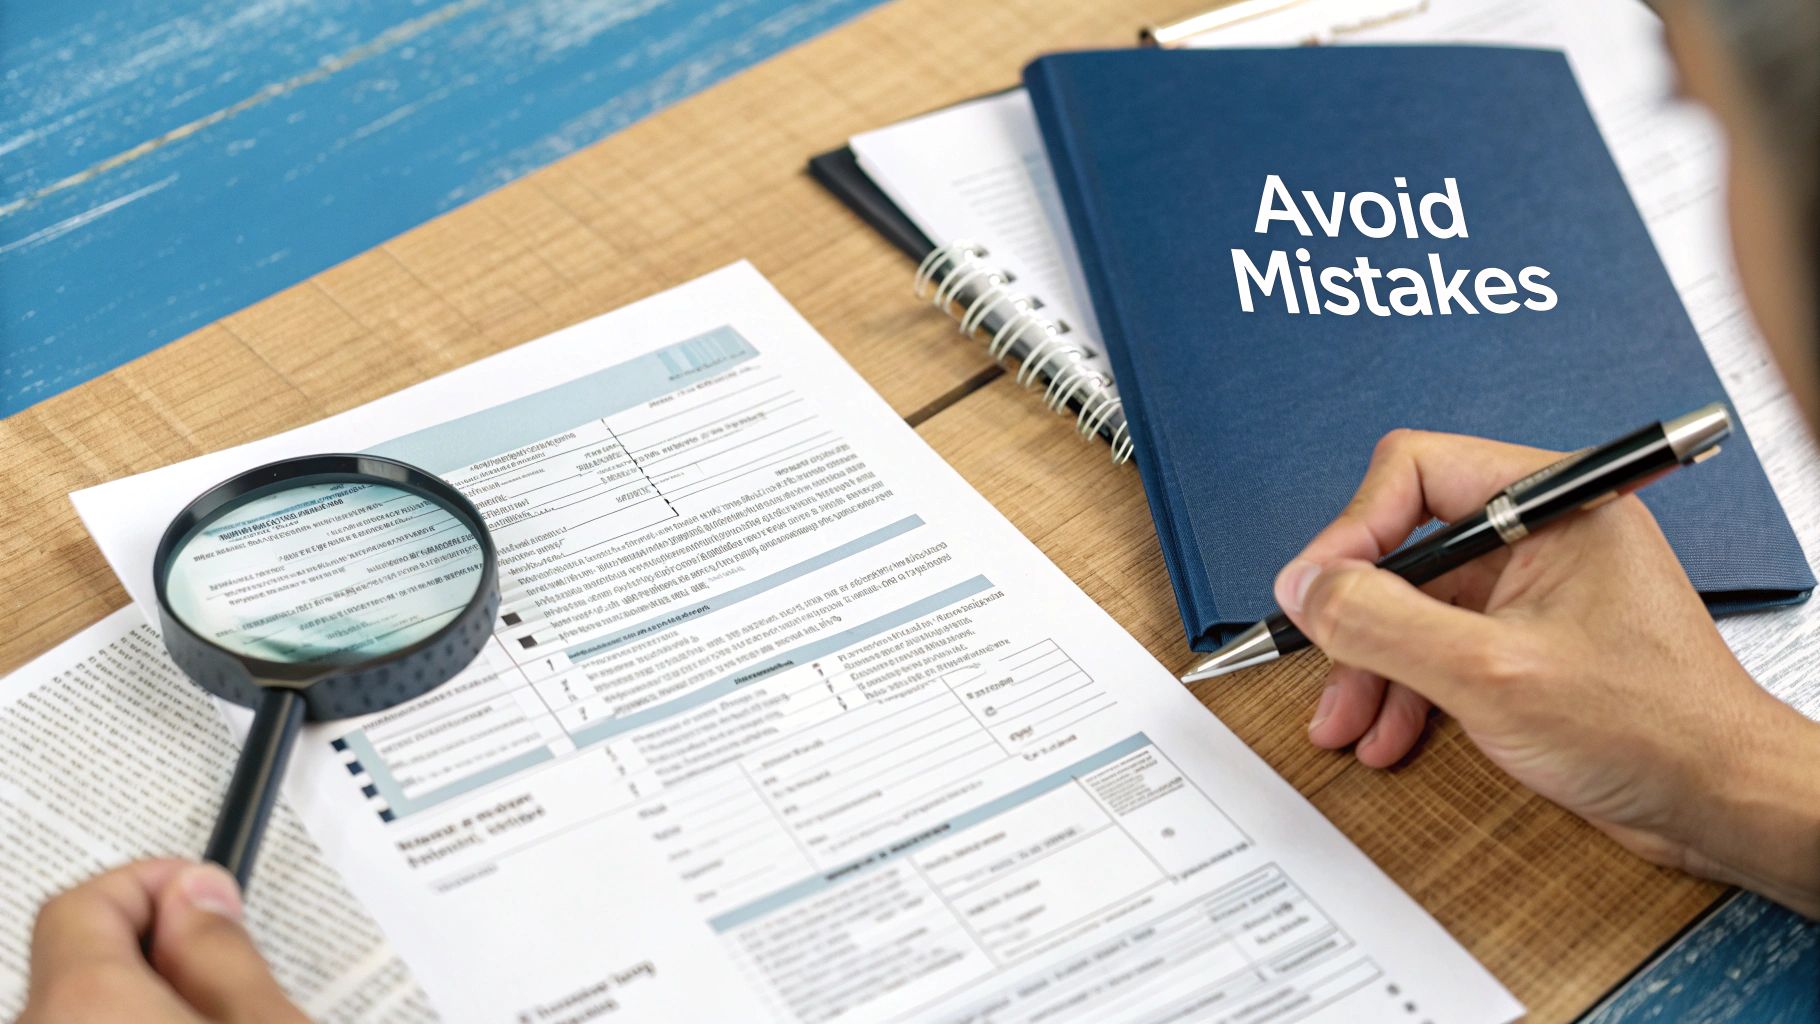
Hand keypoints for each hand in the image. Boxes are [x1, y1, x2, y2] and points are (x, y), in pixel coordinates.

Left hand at [20, 860, 308, 1022]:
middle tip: (230, 968)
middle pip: (80, 961)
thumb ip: (225, 952)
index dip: (153, 883)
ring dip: (146, 1000)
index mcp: (85, 1007)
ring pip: (84, 1010)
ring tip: (221, 1019)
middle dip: (158, 948)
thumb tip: (198, 894)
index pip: (82, 904)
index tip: (209, 893)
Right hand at [1277, 428, 1819, 916]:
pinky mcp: (1526, 644)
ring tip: (1344, 720)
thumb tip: (1308, 587)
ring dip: (1370, 665)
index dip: (1353, 530)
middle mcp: (1541, 535)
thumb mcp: (1491, 674)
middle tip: (1319, 658)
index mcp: (1554, 504)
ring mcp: (1532, 592)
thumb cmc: (1654, 729)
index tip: (1315, 590)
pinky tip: (1386, 731)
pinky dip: (1404, 689)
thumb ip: (1385, 623)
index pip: (1415, 474)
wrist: (1720, 804)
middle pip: (1406, 546)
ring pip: (1414, 606)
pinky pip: (1439, 648)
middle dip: (1356, 615)